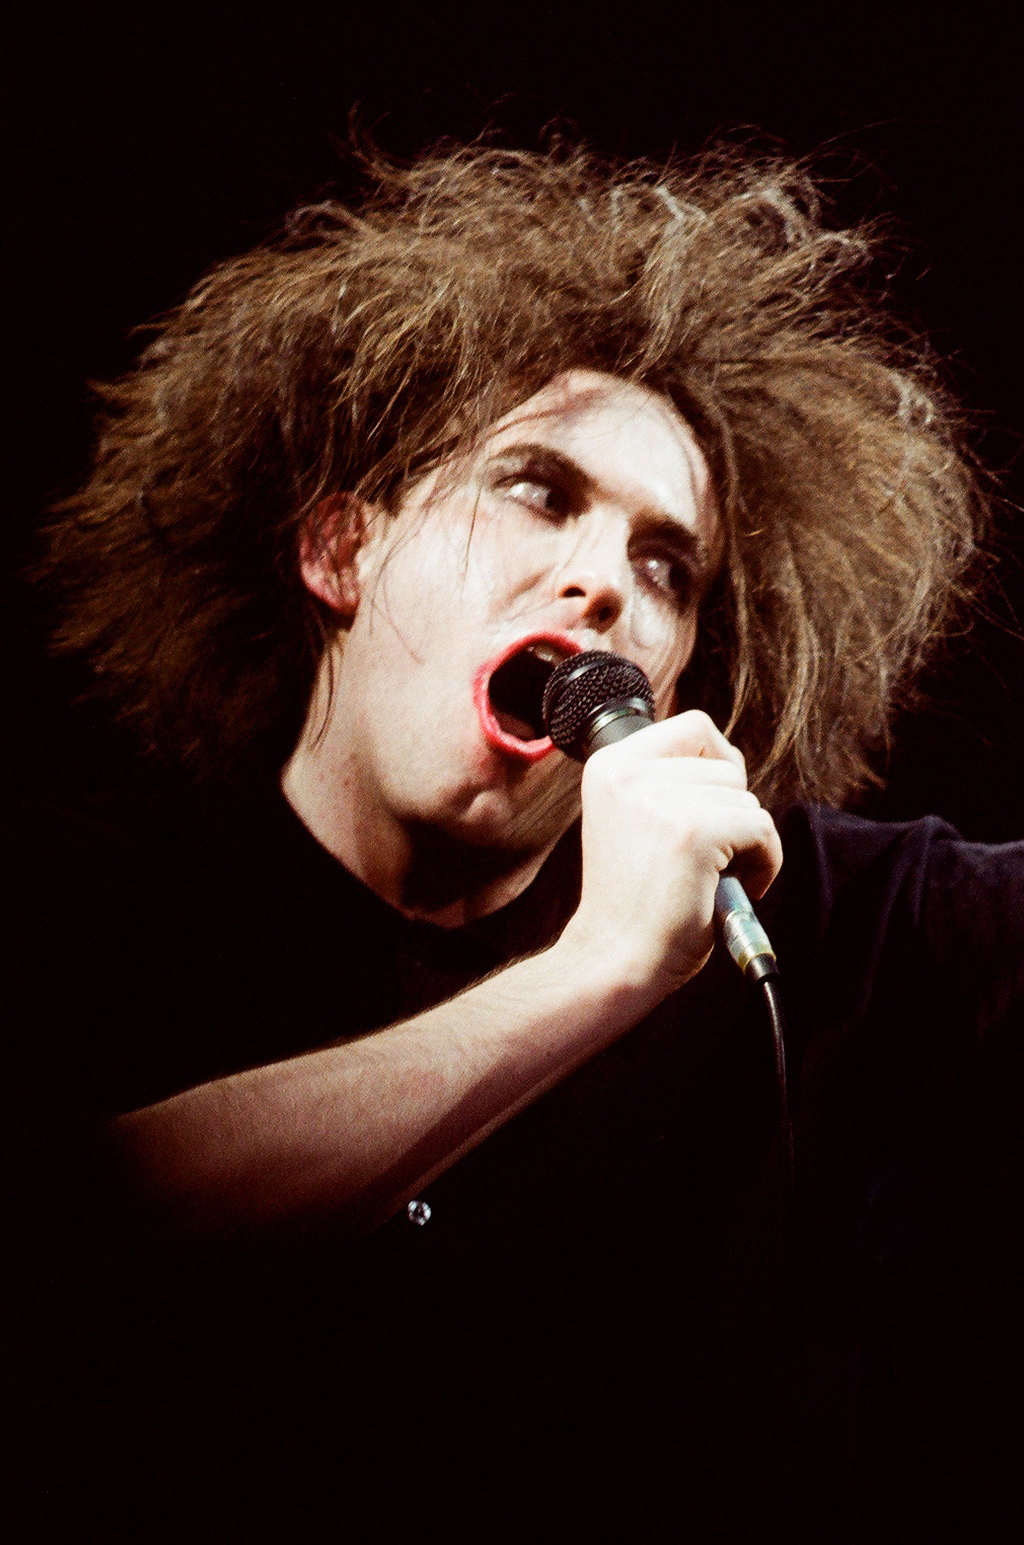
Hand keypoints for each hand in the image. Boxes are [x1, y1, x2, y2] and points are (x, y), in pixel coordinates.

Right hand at [559, 710, 781, 997]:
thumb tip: (729, 763)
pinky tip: (739, 886)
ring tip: (718, 875)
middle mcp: (627, 773)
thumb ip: (665, 783)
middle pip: (726, 765)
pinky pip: (761, 828)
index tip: (714, 806)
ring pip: (746, 799)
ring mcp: (660, 800)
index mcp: (609, 765)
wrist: (615, 959)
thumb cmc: (632, 901)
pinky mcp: (694, 832)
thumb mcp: (632, 819)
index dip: (718, 763)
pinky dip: (766, 861)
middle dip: (732, 812)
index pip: (693, 726)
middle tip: (712, 856)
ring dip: (748, 840)